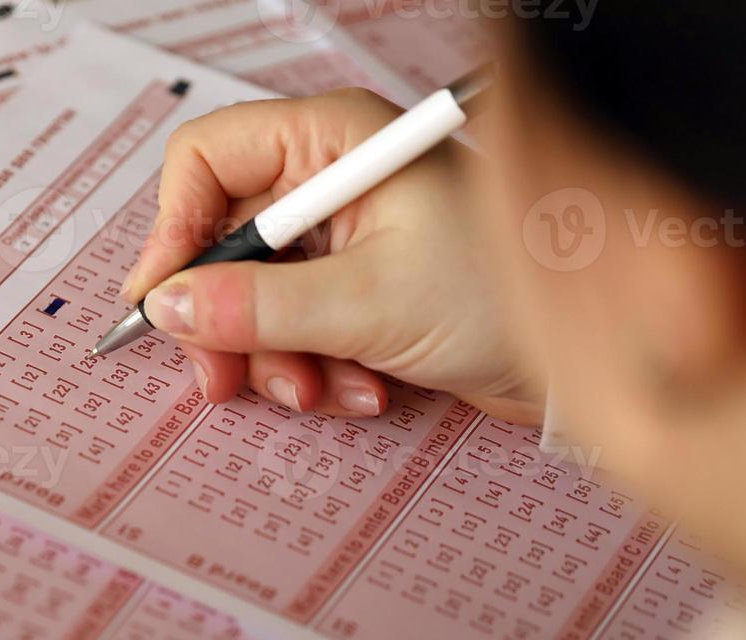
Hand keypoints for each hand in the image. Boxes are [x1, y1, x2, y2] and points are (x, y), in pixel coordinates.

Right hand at [125, 88, 543, 423]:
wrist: (582, 361)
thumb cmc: (504, 297)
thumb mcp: (367, 304)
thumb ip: (257, 307)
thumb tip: (171, 307)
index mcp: (332, 142)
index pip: (206, 158)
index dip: (173, 230)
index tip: (163, 302)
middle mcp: (328, 180)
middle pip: (219, 240)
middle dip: (224, 319)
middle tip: (221, 378)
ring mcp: (339, 238)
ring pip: (249, 295)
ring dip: (274, 358)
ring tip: (321, 390)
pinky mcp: (352, 289)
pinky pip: (290, 328)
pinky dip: (312, 368)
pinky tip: (360, 389)